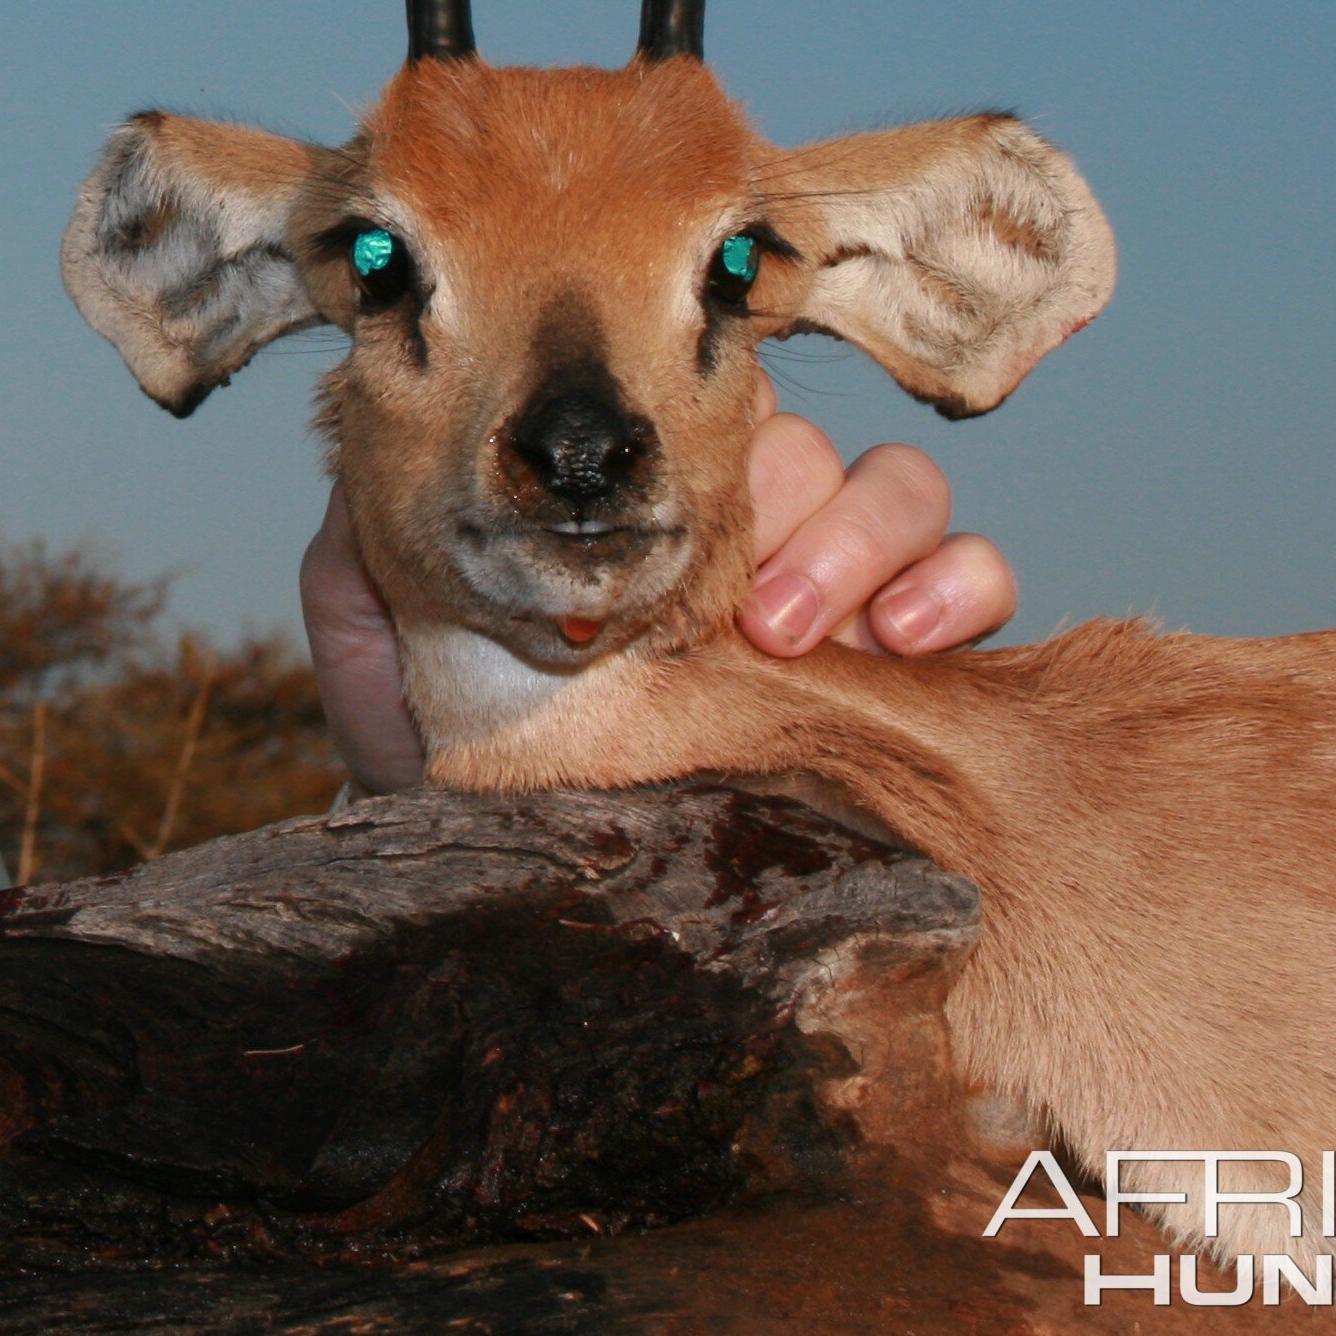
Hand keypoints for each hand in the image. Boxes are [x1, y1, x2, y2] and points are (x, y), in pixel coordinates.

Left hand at [300, 370, 1020, 792]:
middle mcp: (749, 541)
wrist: (564, 919)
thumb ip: (357, 582)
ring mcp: (845, 593)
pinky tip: (908, 646)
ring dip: (867, 535)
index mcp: (644, 528)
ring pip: (898, 485)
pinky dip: (962, 584)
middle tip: (747, 614)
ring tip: (802, 637)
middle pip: (803, 442)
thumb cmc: (481, 794)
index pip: (693, 416)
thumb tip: (352, 479)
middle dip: (787, 500)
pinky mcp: (928, 661)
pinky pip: (984, 570)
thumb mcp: (391, 690)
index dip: (696, 426)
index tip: (669, 499)